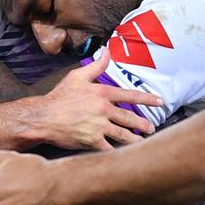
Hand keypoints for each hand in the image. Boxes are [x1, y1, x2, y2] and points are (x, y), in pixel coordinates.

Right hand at [35, 48, 161, 149]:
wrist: (43, 117)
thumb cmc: (59, 96)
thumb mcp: (77, 76)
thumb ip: (97, 65)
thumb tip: (108, 50)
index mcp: (102, 93)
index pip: (130, 95)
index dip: (147, 99)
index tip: (160, 102)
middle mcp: (103, 110)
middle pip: (130, 118)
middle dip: (143, 123)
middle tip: (151, 127)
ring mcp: (98, 127)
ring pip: (123, 134)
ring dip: (135, 138)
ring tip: (142, 141)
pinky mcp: (92, 141)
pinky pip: (109, 147)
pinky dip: (118, 151)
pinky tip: (124, 154)